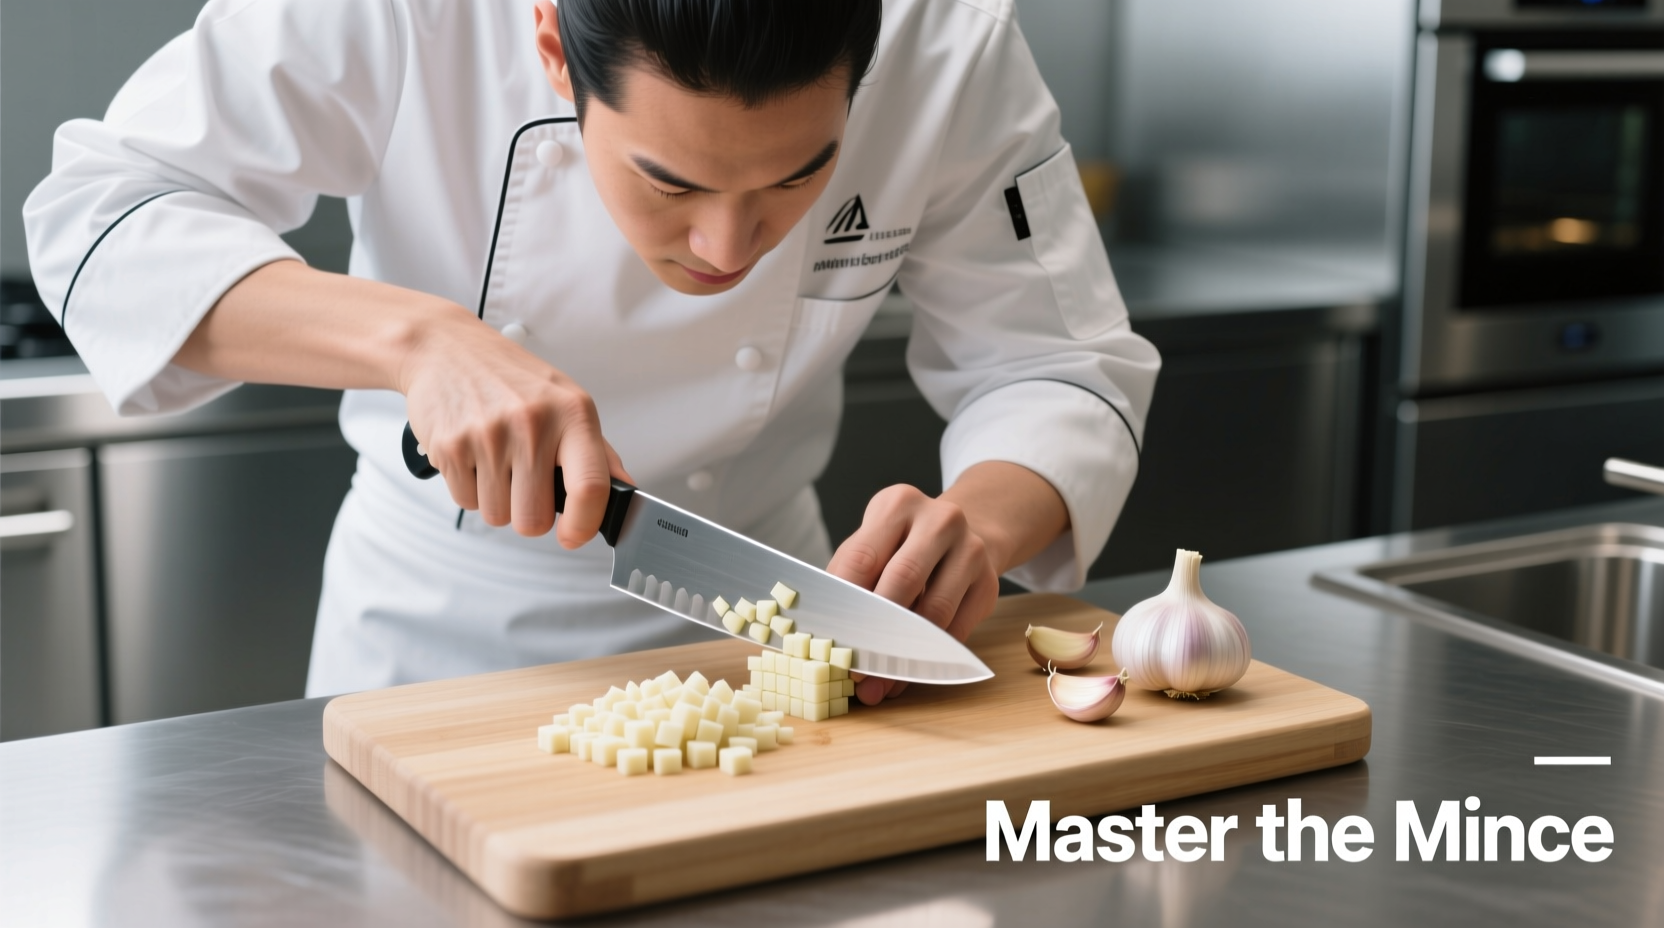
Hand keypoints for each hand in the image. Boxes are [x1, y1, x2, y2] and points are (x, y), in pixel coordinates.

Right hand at [401, 308, 631, 545]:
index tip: (573, 535)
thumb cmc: (511, 378)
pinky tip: (474, 454)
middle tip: (525, 485)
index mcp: (572, 413)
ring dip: (497, 500)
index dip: (584, 526)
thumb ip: (598, 453)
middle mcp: (532, 423)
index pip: (591, 488)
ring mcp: (489, 435)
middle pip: (534, 520)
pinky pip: (466, 501)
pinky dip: (470, 488)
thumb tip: (625, 492)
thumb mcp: (566, 403)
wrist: (446, 348)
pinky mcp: (451, 446)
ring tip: (497, 460)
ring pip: (498, 516)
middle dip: (530, 515)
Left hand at [827, 484, 1001, 705]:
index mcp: (897, 505)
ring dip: (906, 653)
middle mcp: (939, 519)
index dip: (845, 604)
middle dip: (877, 632)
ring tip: (882, 682)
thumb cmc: (899, 546)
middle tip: (858, 671)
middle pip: (903, 580)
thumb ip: (849, 584)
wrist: (956, 536)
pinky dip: (931, 656)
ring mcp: (970, 549)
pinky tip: (911, 672)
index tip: (831, 642)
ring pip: (935, 609)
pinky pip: (958, 628)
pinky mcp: (989, 582)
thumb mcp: (870, 546)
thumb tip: (829, 641)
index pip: (863, 557)